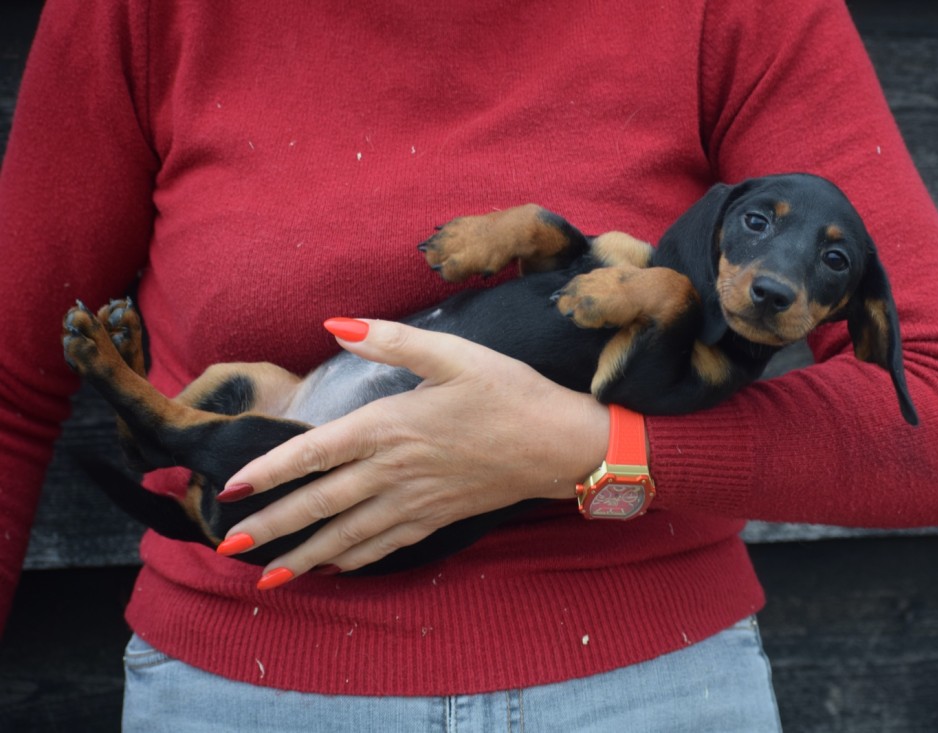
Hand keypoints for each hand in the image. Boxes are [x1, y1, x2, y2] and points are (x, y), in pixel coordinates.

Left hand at [218, 318, 609, 588]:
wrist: (560, 444)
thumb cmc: (509, 393)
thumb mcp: (454, 353)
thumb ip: (391, 338)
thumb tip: (335, 324)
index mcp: (390, 425)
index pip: (315, 453)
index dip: (271, 471)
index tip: (232, 489)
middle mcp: (394, 470)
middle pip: (321, 504)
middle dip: (273, 526)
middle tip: (229, 547)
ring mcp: (415, 500)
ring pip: (348, 535)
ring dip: (305, 556)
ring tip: (269, 577)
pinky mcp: (437, 516)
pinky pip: (386, 545)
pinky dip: (355, 560)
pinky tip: (335, 569)